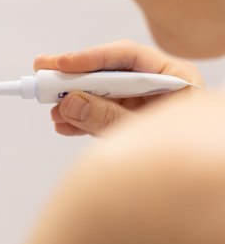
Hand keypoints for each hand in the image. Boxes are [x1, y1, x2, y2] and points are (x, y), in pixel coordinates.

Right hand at [36, 39, 203, 137]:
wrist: (202, 186)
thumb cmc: (189, 153)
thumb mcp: (148, 133)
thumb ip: (109, 118)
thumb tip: (70, 103)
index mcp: (175, 77)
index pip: (127, 56)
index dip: (91, 58)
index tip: (60, 64)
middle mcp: (158, 85)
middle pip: (109, 72)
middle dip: (74, 78)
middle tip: (41, 73)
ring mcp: (143, 103)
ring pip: (101, 93)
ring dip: (73, 101)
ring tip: (52, 112)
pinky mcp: (131, 120)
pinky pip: (101, 113)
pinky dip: (81, 119)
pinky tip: (64, 126)